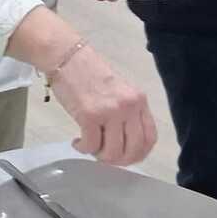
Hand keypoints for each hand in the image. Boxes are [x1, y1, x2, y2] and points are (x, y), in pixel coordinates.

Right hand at [48, 46, 157, 165]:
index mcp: (139, 100)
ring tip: (90, 147)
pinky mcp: (89, 115)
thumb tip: (124, 142)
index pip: (150, 137)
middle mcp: (129, 106)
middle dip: (118, 161)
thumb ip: (127, 113)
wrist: (66, 57)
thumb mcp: (119, 91)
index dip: (139, 154)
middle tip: (105, 157)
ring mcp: (110, 111)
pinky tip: (77, 142)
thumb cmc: (89, 73)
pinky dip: (83, 149)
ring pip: (112, 152)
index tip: (126, 158)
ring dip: (100, 156)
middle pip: (133, 149)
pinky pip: (91, 145)